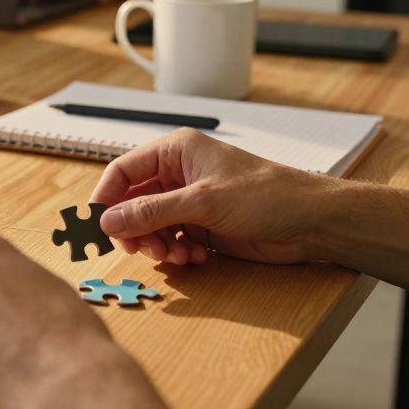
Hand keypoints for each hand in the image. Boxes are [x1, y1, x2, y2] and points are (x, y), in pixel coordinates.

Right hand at [91, 128, 333, 265]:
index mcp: (176, 152)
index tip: (97, 225)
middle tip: (141, 251)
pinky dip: (177, 252)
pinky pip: (172, 240)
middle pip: (134, 203)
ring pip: (151, 226)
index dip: (106, 198)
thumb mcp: (203, 202)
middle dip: (135, 229)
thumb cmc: (267, 195)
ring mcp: (190, 202)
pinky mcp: (202, 226)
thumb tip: (109, 221)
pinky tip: (197, 256)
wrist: (311, 222)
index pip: (124, 171)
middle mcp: (179, 175)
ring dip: (157, 245)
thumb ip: (152, 211)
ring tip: (176, 255)